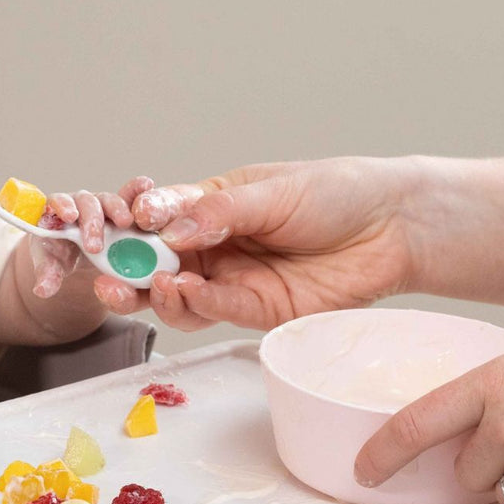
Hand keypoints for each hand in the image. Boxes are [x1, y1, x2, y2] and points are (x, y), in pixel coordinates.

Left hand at [28, 188, 133, 297]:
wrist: (76, 255)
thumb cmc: (61, 254)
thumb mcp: (53, 265)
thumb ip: (48, 274)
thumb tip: (42, 290)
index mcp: (58, 213)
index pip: (57, 202)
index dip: (63, 207)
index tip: (70, 218)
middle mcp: (80, 205)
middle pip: (85, 203)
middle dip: (92, 222)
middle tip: (96, 245)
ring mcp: (102, 206)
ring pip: (108, 201)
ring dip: (117, 210)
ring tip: (126, 224)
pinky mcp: (121, 210)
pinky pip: (130, 198)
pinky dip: (137, 189)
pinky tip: (146, 185)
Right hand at [95, 160, 418, 329]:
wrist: (393, 227)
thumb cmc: (337, 195)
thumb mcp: (271, 192)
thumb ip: (217, 212)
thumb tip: (166, 227)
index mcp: (211, 209)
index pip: (158, 220)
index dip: (131, 228)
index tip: (114, 229)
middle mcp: (216, 248)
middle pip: (157, 266)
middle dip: (128, 272)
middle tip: (110, 275)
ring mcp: (235, 282)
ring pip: (178, 298)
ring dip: (156, 295)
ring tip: (153, 284)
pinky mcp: (260, 311)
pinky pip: (218, 312)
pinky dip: (197, 304)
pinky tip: (186, 291)